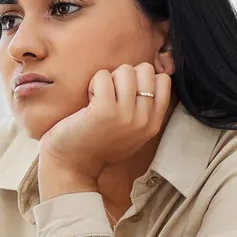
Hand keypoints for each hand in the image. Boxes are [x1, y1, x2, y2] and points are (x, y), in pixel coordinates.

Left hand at [39, 63, 171, 184]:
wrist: (73, 167)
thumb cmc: (98, 145)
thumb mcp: (133, 132)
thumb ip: (144, 109)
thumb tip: (150, 76)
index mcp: (153, 124)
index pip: (163, 80)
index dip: (142, 78)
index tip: (126, 94)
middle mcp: (144, 120)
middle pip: (145, 70)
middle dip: (125, 76)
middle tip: (111, 96)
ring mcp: (126, 115)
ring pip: (125, 70)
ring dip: (108, 79)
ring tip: (98, 99)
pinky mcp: (105, 110)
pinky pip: (103, 76)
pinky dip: (93, 83)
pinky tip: (89, 102)